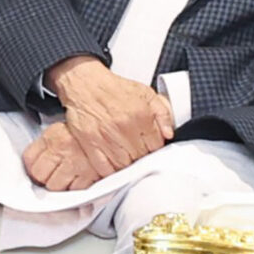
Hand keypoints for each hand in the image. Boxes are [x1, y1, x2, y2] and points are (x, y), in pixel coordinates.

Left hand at [22, 121, 103, 191]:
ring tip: (65, 180)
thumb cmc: (86, 133)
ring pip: (55, 186)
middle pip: (40, 175)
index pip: (29, 159)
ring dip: (59, 186)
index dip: (31, 166)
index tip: (35, 169)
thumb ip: (46, 143)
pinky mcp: (91, 176)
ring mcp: (76, 164)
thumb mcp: (62, 129)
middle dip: (43, 178)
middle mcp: (62, 150)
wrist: (113, 131)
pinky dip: (76, 189)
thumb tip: (33, 160)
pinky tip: (78, 182)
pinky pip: (75, 190)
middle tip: (50, 176)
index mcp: (53, 137)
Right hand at [45, 56, 174, 176]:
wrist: (84, 83)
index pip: (156, 146)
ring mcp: (106, 137)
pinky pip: (103, 168)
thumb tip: (169, 133)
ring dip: (126, 164)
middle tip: (136, 150)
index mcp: (140, 116)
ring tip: (124, 156)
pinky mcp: (89, 143)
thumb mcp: (145, 93)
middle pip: (140, 158)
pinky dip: (109, 170)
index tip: (148, 145)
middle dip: (140, 156)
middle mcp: (124, 128)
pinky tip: (111, 164)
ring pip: (123, 165)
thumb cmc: (113, 89)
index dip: (154, 148)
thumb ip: (163, 113)